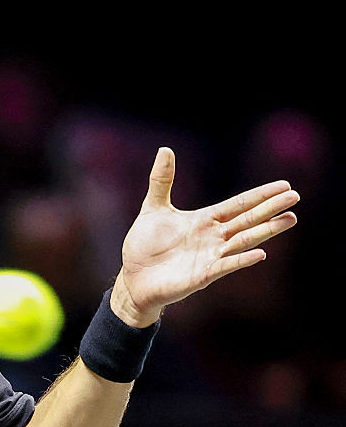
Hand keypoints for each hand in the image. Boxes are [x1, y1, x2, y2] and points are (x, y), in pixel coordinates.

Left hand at [111, 147, 298, 326]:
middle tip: (294, 196)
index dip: (260, 195)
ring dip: (266, 231)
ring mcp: (210, 257)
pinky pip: (225, 266)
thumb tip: (165, 149)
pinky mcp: (202, 276)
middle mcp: (213, 238)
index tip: (284, 185)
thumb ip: (162, 181)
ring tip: (290, 219)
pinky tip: (261, 253)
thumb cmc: (145, 245)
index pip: (238, 205)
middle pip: (247, 220)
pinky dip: (241, 260)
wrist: (132, 277)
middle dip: (270, 208)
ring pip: (243, 241)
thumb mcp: (153, 208)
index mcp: (204, 221)